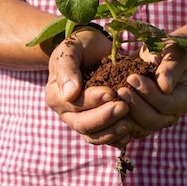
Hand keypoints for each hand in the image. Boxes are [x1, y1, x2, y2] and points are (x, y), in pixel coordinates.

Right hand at [45, 27, 131, 147]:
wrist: (94, 50)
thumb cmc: (82, 46)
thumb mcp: (72, 48)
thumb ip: (67, 68)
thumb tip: (69, 94)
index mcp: (56, 95)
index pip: (74, 104)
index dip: (92, 100)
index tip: (111, 92)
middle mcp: (66, 113)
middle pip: (83, 124)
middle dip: (104, 118)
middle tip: (124, 107)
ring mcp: (82, 121)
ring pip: (93, 136)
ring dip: (111, 132)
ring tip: (128, 124)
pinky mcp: (98, 126)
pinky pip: (105, 139)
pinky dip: (116, 139)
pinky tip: (129, 133)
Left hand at [117, 41, 186, 138]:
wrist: (156, 55)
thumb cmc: (167, 51)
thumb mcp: (173, 52)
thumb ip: (171, 67)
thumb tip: (165, 86)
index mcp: (185, 99)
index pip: (168, 104)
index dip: (149, 93)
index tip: (132, 77)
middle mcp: (172, 115)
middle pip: (154, 120)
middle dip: (136, 105)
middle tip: (120, 89)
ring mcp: (156, 121)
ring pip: (141, 128)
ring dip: (126, 114)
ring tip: (114, 95)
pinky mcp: (141, 123)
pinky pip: (129, 129)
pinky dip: (119, 120)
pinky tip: (108, 105)